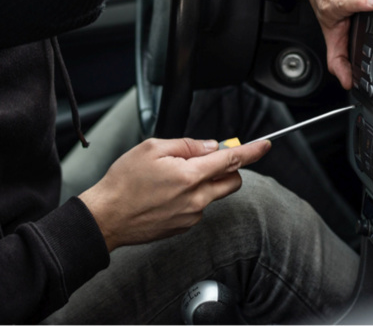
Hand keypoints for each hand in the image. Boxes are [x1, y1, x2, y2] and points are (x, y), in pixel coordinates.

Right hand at [79, 137, 270, 251]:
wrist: (107, 217)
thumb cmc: (124, 182)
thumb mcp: (152, 148)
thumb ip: (187, 145)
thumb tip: (210, 146)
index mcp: (190, 176)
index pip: (232, 160)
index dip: (252, 151)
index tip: (265, 145)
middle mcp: (196, 199)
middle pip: (233, 181)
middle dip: (228, 168)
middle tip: (206, 159)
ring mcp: (191, 216)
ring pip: (214, 194)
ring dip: (206, 182)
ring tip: (173, 177)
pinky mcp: (184, 227)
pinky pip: (199, 207)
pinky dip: (192, 196)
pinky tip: (167, 193)